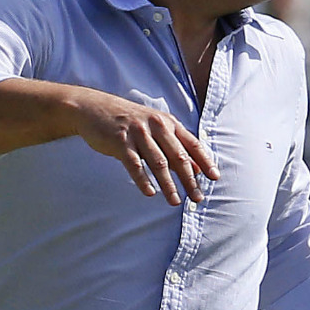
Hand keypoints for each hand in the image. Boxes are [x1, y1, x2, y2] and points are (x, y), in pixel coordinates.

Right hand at [71, 88, 218, 205]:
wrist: (93, 108)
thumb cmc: (128, 121)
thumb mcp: (155, 129)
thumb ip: (175, 147)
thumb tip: (197, 168)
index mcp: (168, 123)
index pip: (192, 144)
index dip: (205, 161)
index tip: (215, 177)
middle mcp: (156, 126)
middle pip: (178, 156)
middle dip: (189, 179)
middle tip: (197, 197)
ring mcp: (138, 133)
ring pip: (158, 163)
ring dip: (168, 185)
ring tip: (175, 201)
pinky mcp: (120, 141)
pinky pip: (135, 164)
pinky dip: (143, 179)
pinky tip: (150, 193)